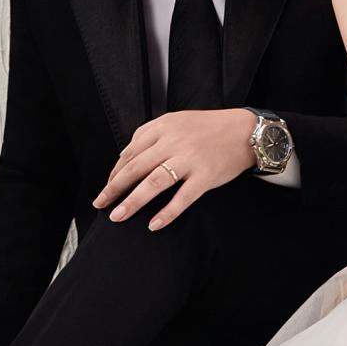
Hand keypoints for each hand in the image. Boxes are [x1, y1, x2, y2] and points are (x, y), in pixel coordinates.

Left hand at [93, 108, 258, 228]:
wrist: (245, 132)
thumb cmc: (209, 128)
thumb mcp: (176, 121)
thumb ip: (150, 134)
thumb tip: (125, 156)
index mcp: (163, 127)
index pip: (131, 152)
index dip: (115, 172)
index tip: (108, 187)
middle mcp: (173, 142)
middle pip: (135, 168)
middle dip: (114, 188)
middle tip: (101, 204)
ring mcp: (189, 160)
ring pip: (153, 183)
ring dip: (132, 202)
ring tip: (118, 216)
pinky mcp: (205, 176)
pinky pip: (183, 198)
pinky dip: (167, 212)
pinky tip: (154, 224)